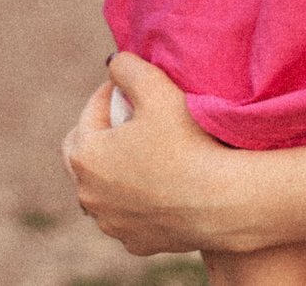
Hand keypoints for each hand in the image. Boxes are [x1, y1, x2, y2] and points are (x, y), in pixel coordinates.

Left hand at [62, 53, 240, 254]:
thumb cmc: (188, 141)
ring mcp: (110, 223)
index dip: (110, 94)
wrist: (222, 201)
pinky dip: (135, 201)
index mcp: (85, 155)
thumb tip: (114, 62)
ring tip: (141, 152)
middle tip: (125, 118)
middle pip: (83, 155)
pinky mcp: (135, 242)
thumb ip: (128, 67)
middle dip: (101, 133)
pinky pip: (127, 215)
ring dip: (115, 170)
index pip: (90, 112)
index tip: (129, 86)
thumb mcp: (156, 89)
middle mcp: (88, 194)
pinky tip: (156, 186)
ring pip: (102, 190)